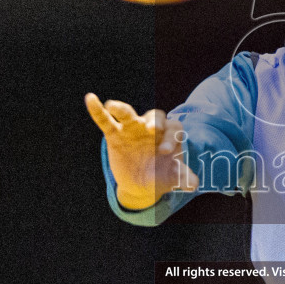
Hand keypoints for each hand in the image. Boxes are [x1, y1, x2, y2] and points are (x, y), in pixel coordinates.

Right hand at [84, 94, 198, 210]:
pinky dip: (97, 110)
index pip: (173, 128)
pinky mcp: (115, 134)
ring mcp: (133, 129)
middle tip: (151, 131)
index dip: (171, 137)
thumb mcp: (173, 178)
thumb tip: (194, 183)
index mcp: (169, 135)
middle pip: (155, 116)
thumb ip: (184, 177)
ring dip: (120, 108)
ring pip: (128, 113)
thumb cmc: (161, 175)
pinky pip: (105, 120)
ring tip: (113, 106)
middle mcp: (151, 128)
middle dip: (154, 122)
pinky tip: (90, 98)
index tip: (165, 152)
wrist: (141, 185)